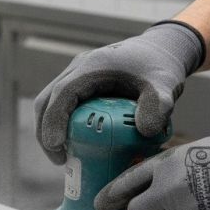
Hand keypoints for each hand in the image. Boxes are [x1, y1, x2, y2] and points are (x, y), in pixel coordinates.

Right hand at [33, 22, 202, 164]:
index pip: (62, 94)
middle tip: (59, 159)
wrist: (160, 50)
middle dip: (45, 132)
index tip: (57, 147)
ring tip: (63, 157)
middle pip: (47, 101)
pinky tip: (73, 144)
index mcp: (93, 66)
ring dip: (49, 130)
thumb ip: (158, 107)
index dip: (54, 120)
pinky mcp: (78, 86)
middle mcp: (78, 69)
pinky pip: (60, 106)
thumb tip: (145, 131)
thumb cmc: (160, 66)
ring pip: (49, 104)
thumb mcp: (164, 86)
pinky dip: (60, 125)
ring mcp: (75, 76)